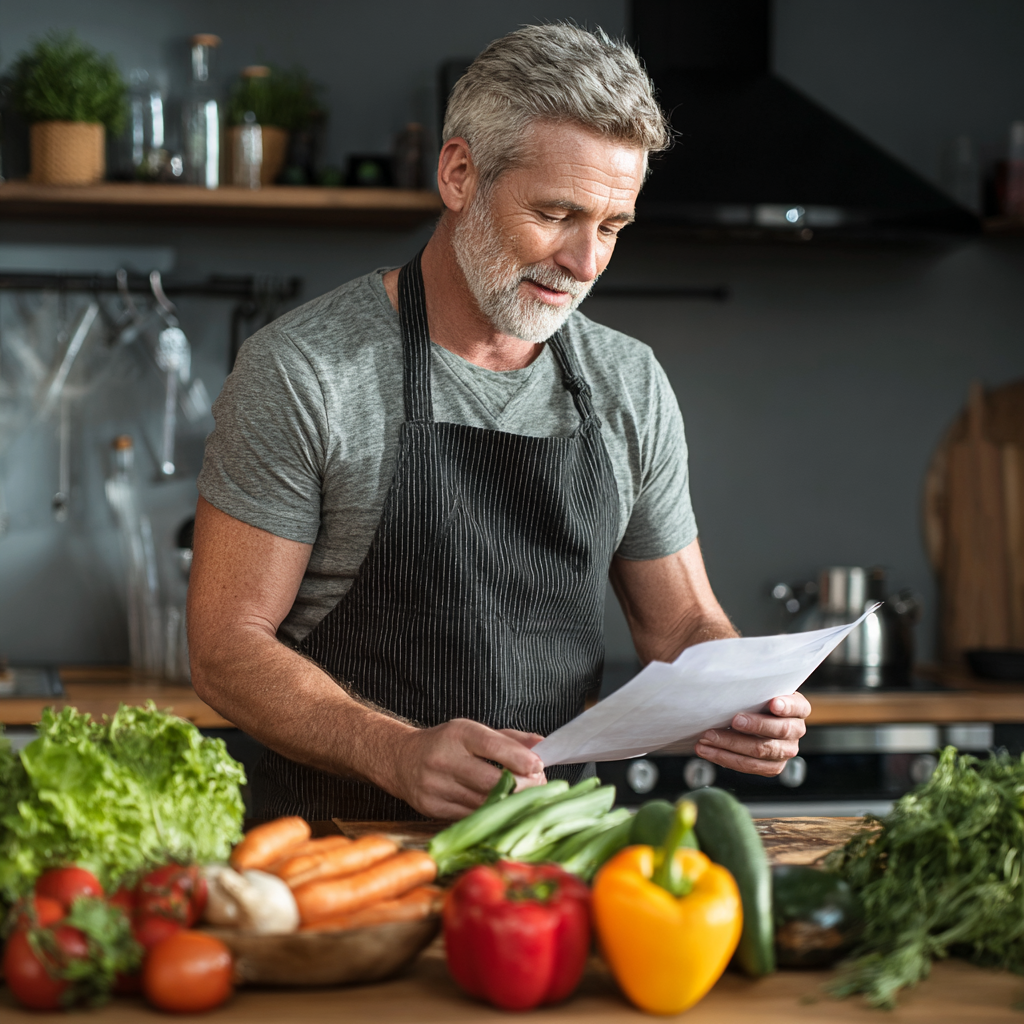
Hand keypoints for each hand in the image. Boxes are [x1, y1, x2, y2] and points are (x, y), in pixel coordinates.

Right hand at [386, 718, 545, 818]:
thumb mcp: (474, 732)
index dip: (520, 758)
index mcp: (458, 734)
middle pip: (491, 781)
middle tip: (539, 785)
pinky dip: (489, 813)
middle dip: (521, 786)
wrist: (402, 760)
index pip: (493, 746)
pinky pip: (469, 816)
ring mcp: (436, 786)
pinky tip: (501, 808)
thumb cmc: (446, 744)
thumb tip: (543, 745)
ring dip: (509, 802)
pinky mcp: (431, 808)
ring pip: (483, 803)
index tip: (539, 765)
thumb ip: (509, 739)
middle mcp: (444, 759)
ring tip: (525, 797)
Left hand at [694, 694, 809, 776]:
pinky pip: (750, 766)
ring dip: (731, 744)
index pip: (798, 706)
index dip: (787, 706)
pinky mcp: (772, 766)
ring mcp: (785, 751)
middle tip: (733, 720)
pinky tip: (708, 750)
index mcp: (798, 708)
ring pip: (761, 751)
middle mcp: (795, 730)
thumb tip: (730, 674)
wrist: (751, 716)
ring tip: (708, 737)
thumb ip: (754, 685)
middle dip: (755, 726)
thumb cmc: (754, 698)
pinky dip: (725, 758)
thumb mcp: (759, 687)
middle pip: (780, 731)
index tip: (773, 703)